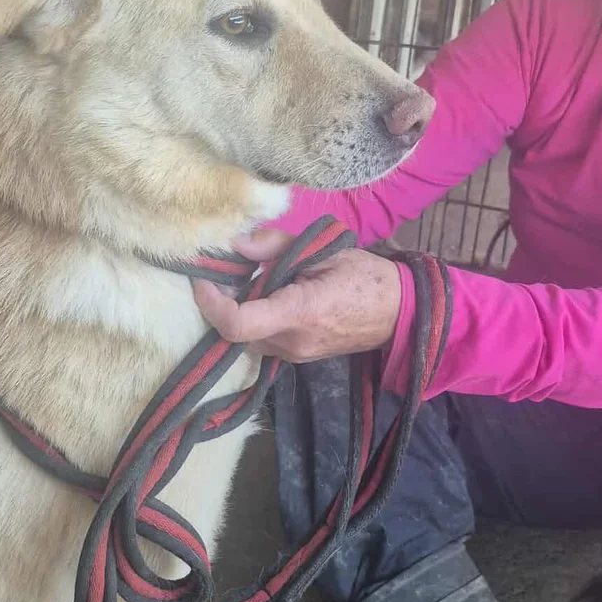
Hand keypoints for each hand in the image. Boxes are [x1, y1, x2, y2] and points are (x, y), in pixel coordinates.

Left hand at [192, 229, 401, 362]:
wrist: (399, 313)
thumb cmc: (366, 278)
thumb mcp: (323, 250)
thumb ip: (275, 246)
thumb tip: (236, 243)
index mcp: (298, 313)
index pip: (236, 323)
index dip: (210, 302)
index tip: (203, 276)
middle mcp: (291, 342)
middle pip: (233, 332)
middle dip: (220, 302)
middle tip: (223, 271)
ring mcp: (294, 355)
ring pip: (245, 338)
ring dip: (236, 311)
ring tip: (245, 279)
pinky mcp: (296, 357)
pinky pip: (260, 341)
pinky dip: (252, 318)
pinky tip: (264, 295)